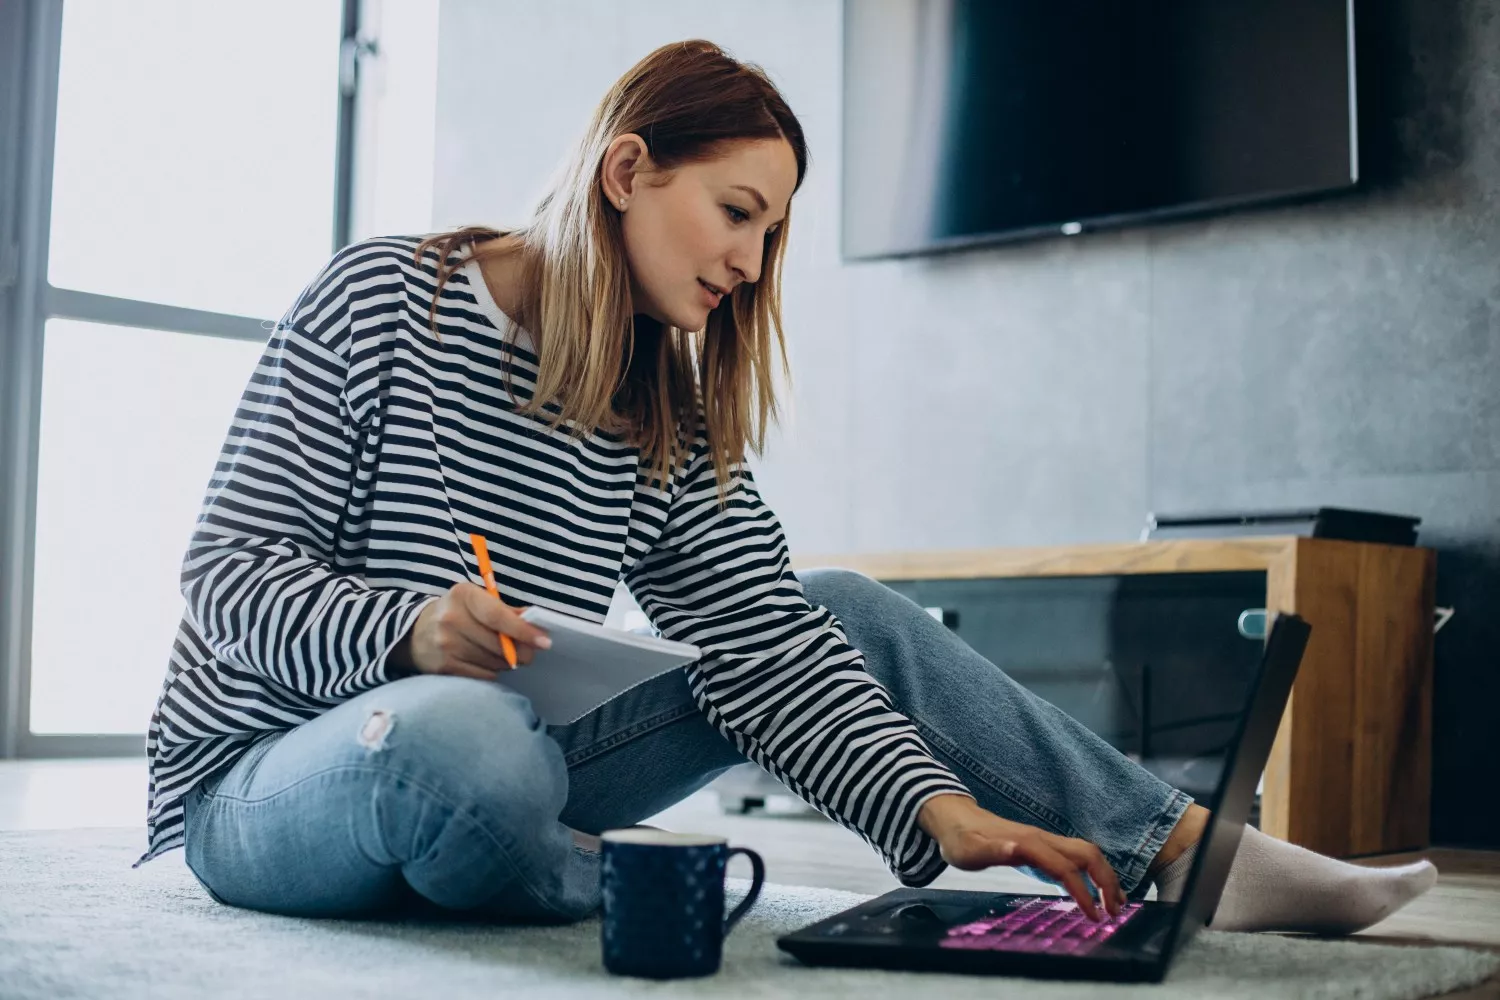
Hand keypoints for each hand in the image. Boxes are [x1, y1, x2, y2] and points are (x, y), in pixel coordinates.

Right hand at [389, 582, 550, 679]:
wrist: (416, 633)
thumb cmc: (458, 613)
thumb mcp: (478, 601)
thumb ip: (506, 610)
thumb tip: (535, 621)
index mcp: (463, 595)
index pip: (497, 616)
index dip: (523, 631)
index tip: (544, 641)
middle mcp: (451, 619)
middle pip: (498, 643)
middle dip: (521, 651)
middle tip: (529, 653)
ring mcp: (445, 644)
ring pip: (493, 662)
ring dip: (506, 662)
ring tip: (503, 655)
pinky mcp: (443, 667)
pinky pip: (482, 675)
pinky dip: (492, 672)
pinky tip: (487, 662)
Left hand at [918, 794, 1124, 920]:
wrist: (955, 819)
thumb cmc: (961, 839)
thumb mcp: (970, 850)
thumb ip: (994, 850)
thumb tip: (1015, 848)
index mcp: (1029, 843)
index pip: (1066, 868)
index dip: (1083, 892)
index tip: (1094, 917)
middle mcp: (1043, 838)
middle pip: (1088, 854)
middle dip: (1107, 881)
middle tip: (1116, 912)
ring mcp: (1045, 840)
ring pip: (1087, 853)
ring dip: (1105, 876)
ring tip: (1116, 904)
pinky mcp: (1042, 845)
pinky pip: (1076, 856)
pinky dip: (1093, 872)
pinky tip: (1095, 891)